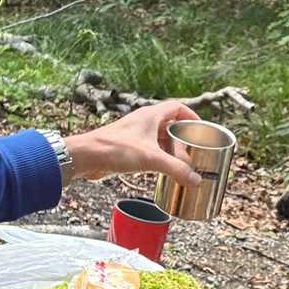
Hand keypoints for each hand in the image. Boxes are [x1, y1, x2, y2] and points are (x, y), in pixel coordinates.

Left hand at [63, 100, 203, 186]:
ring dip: (171, 150)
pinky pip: (149, 150)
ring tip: (181, 164)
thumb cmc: (116, 149)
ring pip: (159, 139)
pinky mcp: (128, 147)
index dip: (191, 116)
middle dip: (182, 139)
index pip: (177, 108)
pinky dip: (159, 158)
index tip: (201, 129)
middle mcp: (144, 122)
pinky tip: (163, 170)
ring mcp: (135, 134)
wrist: (86, 157)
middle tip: (192, 153)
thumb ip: (176, 169)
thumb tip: (196, 180)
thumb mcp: (151, 159)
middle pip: (170, 125)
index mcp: (151, 115)